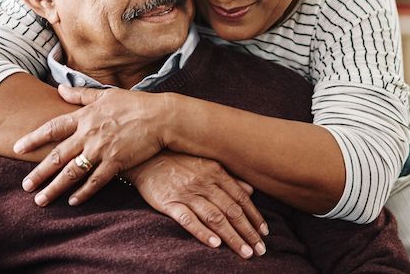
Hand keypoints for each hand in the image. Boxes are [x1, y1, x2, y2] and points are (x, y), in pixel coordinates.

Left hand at [15, 86, 173, 206]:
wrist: (161, 117)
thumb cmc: (134, 104)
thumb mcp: (105, 94)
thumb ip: (80, 94)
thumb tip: (60, 88)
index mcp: (84, 116)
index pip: (53, 128)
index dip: (33, 138)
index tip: (17, 148)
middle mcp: (89, 134)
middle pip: (58, 156)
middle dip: (39, 173)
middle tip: (25, 186)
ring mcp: (102, 150)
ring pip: (72, 172)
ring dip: (55, 188)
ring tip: (41, 199)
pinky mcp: (116, 162)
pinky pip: (96, 181)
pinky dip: (83, 192)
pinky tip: (72, 202)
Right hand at [129, 152, 268, 258]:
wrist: (144, 157)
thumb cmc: (178, 161)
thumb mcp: (206, 163)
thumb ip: (229, 178)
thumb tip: (251, 190)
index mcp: (216, 173)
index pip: (241, 198)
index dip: (255, 217)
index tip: (265, 233)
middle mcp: (205, 183)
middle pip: (232, 211)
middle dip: (248, 232)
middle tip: (261, 250)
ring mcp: (187, 193)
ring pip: (215, 218)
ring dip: (232, 237)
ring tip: (245, 252)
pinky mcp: (169, 203)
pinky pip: (188, 219)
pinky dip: (203, 232)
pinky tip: (215, 244)